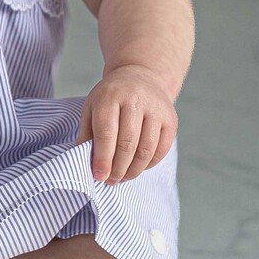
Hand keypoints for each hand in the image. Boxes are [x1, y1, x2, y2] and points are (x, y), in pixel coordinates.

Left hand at [75, 65, 176, 184]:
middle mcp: (135, 99)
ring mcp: (156, 109)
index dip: (102, 158)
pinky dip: (148, 164)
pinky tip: (137, 168)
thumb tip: (89, 164)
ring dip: (133, 170)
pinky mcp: (171, 119)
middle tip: (111, 181)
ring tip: (123, 177)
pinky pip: (161, 150)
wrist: (140, 77)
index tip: (99, 176)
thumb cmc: (110, 97)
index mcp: (110, 96)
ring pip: (146, 149)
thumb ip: (87, 134)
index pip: (106, 132)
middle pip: (127, 143)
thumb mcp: (91, 107)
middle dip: (118, 168)